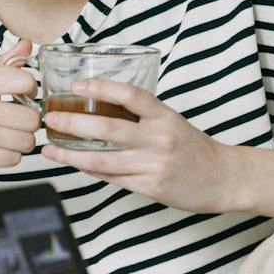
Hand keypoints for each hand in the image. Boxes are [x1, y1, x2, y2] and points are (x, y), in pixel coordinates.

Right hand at [0, 39, 40, 189]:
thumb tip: (26, 44)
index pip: (22, 79)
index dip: (31, 89)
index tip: (24, 96)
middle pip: (30, 117)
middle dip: (29, 124)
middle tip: (17, 124)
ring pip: (26, 140)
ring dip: (21, 143)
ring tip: (5, 138)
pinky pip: (13, 159)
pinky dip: (8, 157)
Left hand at [40, 78, 242, 213]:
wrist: (223, 178)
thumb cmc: (194, 147)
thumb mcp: (172, 122)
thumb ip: (141, 116)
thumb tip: (101, 107)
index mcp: (165, 116)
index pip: (130, 95)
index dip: (101, 88)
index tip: (76, 86)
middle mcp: (158, 139)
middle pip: (107, 129)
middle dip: (72, 123)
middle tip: (50, 119)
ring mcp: (153, 165)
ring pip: (102, 159)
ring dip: (70, 154)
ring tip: (50, 149)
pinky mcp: (150, 187)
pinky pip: (112, 178)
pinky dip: (89, 170)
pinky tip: (74, 164)